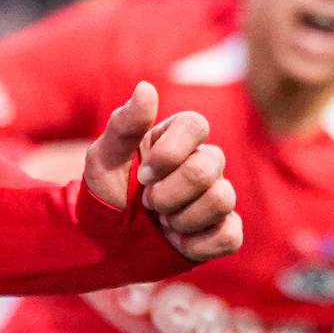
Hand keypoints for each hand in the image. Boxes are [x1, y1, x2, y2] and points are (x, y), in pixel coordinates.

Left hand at [82, 81, 241, 262]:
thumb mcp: (103, 159)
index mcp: (176, 138)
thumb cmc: (105, 195)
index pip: (196, 125)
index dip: (169, 153)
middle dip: (166, 194)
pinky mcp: (223, 231)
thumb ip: (124, 124)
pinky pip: (229, 236)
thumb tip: (146, 88)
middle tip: (146, 204)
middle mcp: (204, 162)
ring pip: (221, 200)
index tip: (142, 175)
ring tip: (162, 222)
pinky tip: (176, 241)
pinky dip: (196, 244)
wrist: (103, 244)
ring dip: (180, 219)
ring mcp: (216, 196)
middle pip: (206, 169)